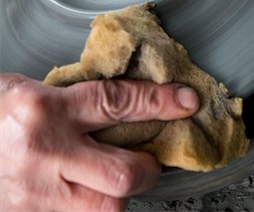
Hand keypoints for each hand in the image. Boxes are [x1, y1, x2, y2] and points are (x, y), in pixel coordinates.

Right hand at [0, 74, 198, 210]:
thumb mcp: (34, 88)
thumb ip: (78, 98)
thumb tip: (126, 105)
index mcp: (44, 107)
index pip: (117, 102)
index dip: (158, 101)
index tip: (184, 101)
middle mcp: (42, 152)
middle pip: (121, 174)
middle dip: (148, 168)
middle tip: (149, 157)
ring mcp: (35, 193)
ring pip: (104, 208)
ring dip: (121, 192)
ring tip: (117, 174)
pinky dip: (94, 202)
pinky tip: (87, 187)